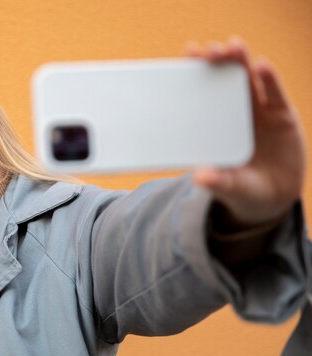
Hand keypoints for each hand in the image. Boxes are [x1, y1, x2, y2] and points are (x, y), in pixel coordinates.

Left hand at [187, 37, 305, 227]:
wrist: (272, 197)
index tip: (186, 56)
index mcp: (213, 124)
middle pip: (224, 80)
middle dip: (216, 61)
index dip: (195, 73)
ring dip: (240, 62)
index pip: (202, 93)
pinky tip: (262, 67)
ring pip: (248, 81)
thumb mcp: (228, 187)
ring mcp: (258, 112)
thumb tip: (201, 178)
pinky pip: (275, 94)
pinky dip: (269, 80)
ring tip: (233, 46)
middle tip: (208, 49)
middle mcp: (233, 112)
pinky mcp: (281, 116)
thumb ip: (217, 181)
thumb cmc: (240, 188)